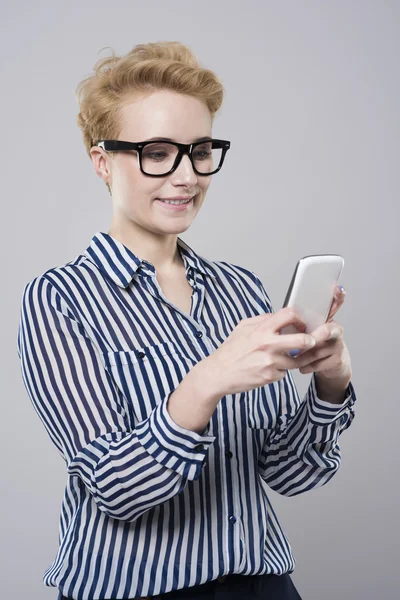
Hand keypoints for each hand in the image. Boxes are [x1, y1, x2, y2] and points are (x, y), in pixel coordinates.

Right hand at [202, 307, 316, 396]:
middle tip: (310, 342)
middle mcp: (268, 344)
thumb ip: (262, 320)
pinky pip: (284, 372)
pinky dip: (280, 371)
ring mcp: (270, 361)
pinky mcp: (270, 376)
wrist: (218, 373)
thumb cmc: (230, 350)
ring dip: (293, 359)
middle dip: (311, 341)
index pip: (290, 315)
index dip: (300, 319)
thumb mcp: (243, 327)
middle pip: (303, 340)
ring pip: (296, 360)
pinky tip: (268, 368)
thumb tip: (278, 317)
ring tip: (282, 358)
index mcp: (262, 329)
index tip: (301, 325)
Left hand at [294, 286, 351, 387]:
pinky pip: (318, 363)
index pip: (336, 304)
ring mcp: (338, 345)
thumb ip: (299, 323)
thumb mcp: (307, 331)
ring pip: (317, 350)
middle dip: (313, 337)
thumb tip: (281, 315)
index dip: (338, 296)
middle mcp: (336, 330)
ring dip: (302, 356)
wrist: (329, 365)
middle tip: (302, 342)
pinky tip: (300, 366)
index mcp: (327, 319)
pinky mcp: (338, 360)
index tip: (337, 289)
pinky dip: (306, 366)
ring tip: (292, 358)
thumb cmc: (313, 344)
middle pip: (327, 330)